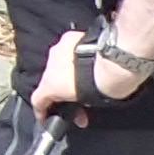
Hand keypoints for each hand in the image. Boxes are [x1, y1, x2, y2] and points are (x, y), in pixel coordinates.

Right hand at [32, 25, 153, 122]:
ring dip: (69, 73)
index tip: (47, 118)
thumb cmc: (102, 86)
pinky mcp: (72, 36)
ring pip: (60, 64)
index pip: (38, 101)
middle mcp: (50, 65)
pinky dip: (76, 57)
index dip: (42, 112)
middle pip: (50, 80)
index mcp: (50, 84)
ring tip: (87, 78)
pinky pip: (70, 50)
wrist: (115, 61)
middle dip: (63, 91)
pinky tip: (89, 60)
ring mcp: (59, 48)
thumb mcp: (87, 102)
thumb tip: (81, 104)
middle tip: (80, 102)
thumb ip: (77, 103)